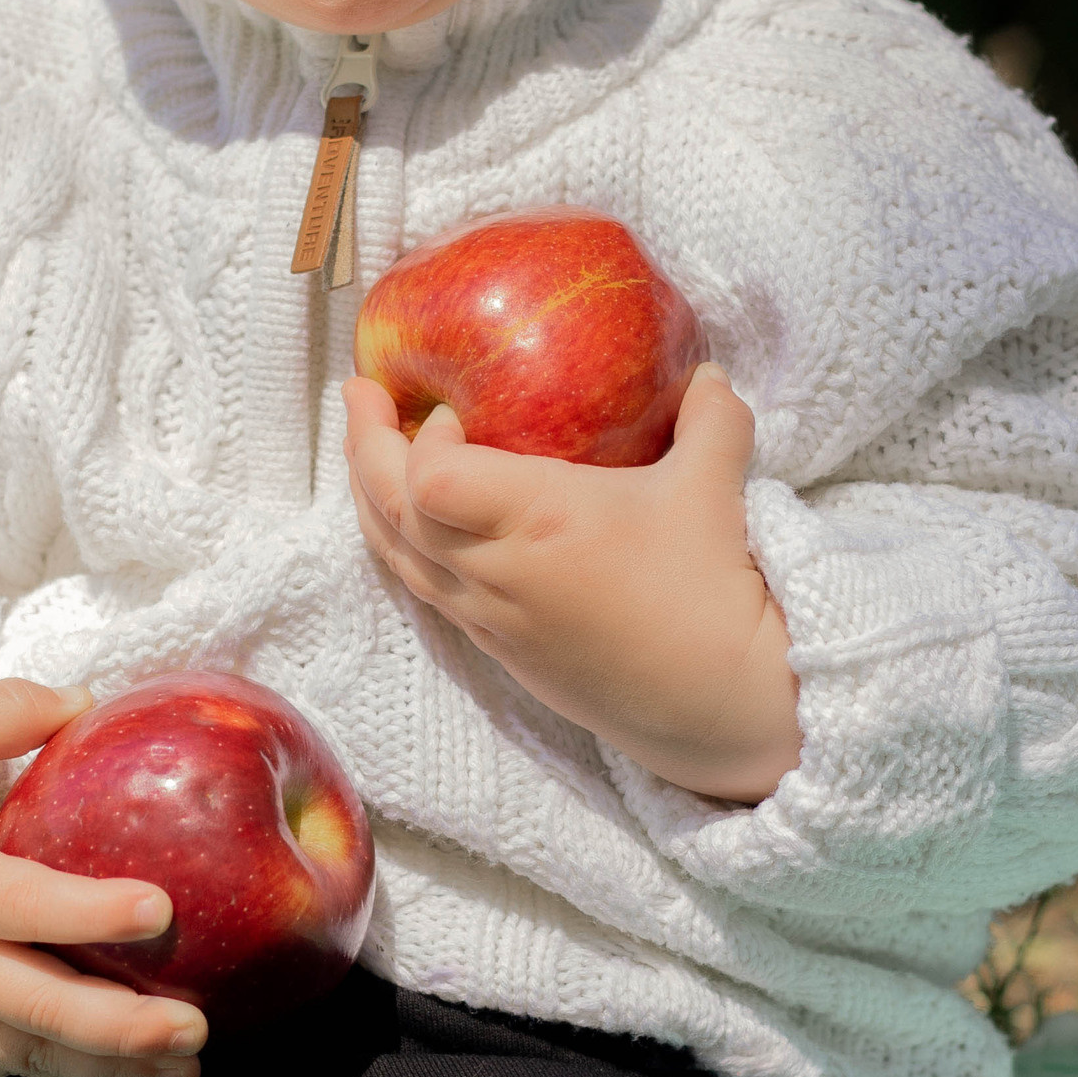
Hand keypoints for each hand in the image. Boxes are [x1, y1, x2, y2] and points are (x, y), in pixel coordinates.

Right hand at [0, 681, 207, 1076]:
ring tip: (184, 1070)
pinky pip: (1, 1063)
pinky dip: (62, 1069)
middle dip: (124, 1029)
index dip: (95, 912)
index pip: (28, 906)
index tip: (162, 910)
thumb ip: (2, 711)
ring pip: (28, 1054)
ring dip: (109, 1069)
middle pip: (40, 1009)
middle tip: (195, 1027)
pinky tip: (126, 1069)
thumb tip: (88, 699)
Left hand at [343, 363, 799, 803]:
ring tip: (366, 452)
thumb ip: (711, 419)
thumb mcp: (715, 487)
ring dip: (370, 499)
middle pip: (391, 512)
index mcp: (537, 522)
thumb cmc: (711, 592)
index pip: (429, 480)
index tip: (449, 409)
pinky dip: (402, 544)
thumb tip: (706, 372)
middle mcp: (496, 572)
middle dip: (363, 448)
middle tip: (358, 394)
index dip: (418, 439)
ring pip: (396, 557)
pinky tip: (412, 520)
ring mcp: (491, 617)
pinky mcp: (499, 649)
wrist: (718, 705)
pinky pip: (424, 589)